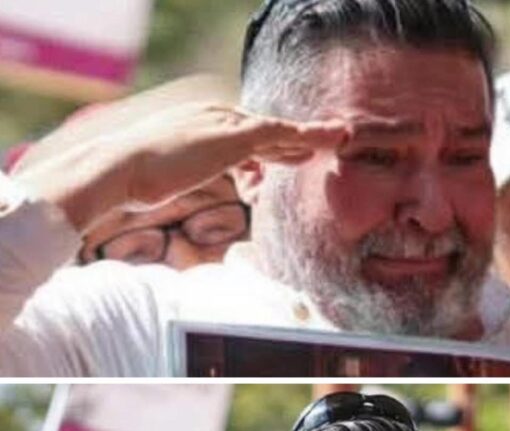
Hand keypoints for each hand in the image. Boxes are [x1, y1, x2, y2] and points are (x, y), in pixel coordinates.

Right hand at [15, 78, 347, 230]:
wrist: (118, 169)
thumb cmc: (132, 180)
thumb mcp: (162, 176)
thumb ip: (177, 175)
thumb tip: (169, 184)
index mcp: (202, 125)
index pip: (247, 137)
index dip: (274, 147)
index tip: (294, 154)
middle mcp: (217, 117)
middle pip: (268, 130)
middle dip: (298, 137)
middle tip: (328, 140)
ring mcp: (226, 124)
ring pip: (280, 130)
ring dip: (313, 134)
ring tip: (341, 135)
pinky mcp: (235, 137)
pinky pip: (283, 134)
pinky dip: (310, 135)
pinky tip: (332, 138)